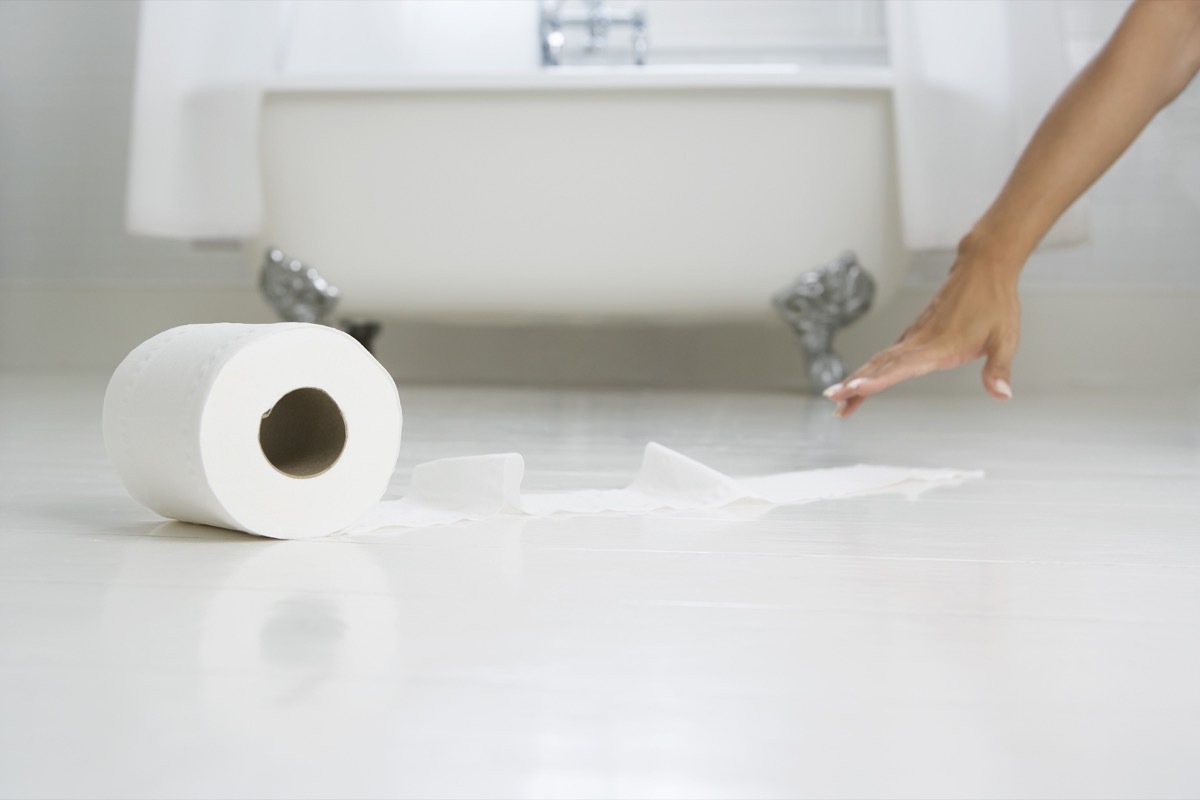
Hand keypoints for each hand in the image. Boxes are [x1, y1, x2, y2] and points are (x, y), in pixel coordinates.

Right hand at [824, 250, 1021, 417]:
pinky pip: (886, 356)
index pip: (903, 365)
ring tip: (837, 400)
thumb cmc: (995, 303)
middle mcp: (920, 340)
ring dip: (856, 379)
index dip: (878, 379)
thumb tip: (1002, 395)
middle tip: (833, 401)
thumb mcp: (1005, 339)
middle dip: (855, 383)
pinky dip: (869, 370)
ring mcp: (913, 336)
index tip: (856, 388)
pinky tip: (859, 381)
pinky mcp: (913, 334)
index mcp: (940, 345)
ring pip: (878, 360)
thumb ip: (998, 369)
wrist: (982, 268)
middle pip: (880, 365)